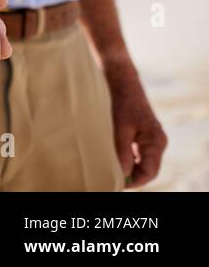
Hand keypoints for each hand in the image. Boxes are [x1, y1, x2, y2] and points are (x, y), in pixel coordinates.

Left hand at [105, 59, 167, 187]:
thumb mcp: (120, 129)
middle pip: (147, 169)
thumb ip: (122, 152)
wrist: (121, 81)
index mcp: (156, 142)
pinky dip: (127, 159)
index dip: (134, 182)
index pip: (149, 172)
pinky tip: (112, 159)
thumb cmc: (121, 103)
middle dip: (131, 177)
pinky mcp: (143, 135)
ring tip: (110, 171)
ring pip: (142, 162)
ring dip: (129, 168)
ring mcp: (151, 139)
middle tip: (111, 180)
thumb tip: (122, 174)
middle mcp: (157, 143)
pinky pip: (138, 153)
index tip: (116, 184)